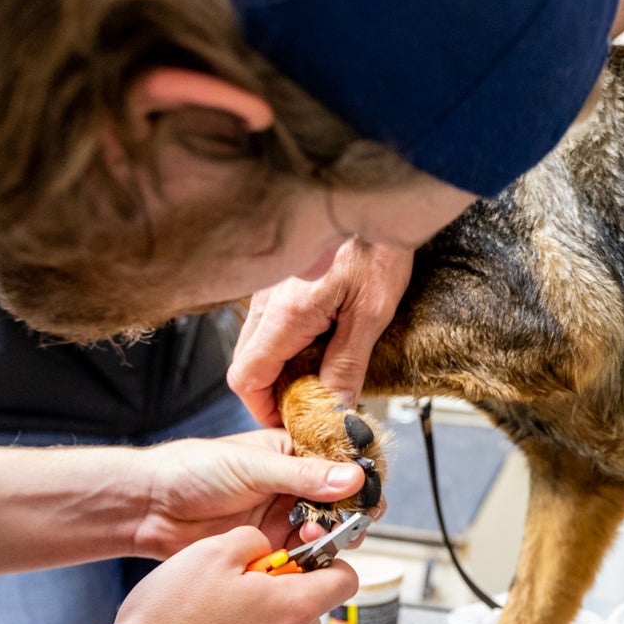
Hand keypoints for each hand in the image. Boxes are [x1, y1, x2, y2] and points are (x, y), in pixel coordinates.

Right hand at [114, 526, 357, 623]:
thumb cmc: (169, 621)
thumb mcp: (210, 552)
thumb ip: (251, 540)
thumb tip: (262, 547)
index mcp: (294, 609)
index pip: (345, 580)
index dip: (326, 563)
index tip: (298, 558)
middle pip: (309, 611)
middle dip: (281, 594)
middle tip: (237, 586)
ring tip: (211, 618)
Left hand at [132, 428, 375, 557]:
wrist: (149, 507)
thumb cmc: (191, 470)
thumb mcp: (253, 466)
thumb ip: (304, 475)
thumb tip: (353, 478)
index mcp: (292, 451)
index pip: (340, 461)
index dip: (360, 476)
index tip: (369, 491)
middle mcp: (293, 483)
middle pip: (340, 498)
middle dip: (349, 511)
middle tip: (349, 522)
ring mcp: (282, 513)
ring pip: (325, 526)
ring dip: (330, 533)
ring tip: (316, 535)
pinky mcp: (271, 542)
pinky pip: (303, 551)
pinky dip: (311, 555)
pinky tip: (305, 552)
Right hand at [228, 239, 413, 426]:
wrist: (374, 201)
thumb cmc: (377, 248)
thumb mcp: (371, 314)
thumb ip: (347, 364)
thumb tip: (335, 408)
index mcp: (285, 314)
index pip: (246, 377)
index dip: (262, 408)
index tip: (289, 422)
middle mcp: (266, 301)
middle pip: (246, 364)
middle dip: (271, 393)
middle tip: (308, 407)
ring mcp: (268, 289)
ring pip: (256, 344)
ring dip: (279, 369)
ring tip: (318, 381)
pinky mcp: (279, 281)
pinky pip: (269, 323)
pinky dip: (285, 345)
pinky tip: (318, 347)